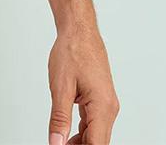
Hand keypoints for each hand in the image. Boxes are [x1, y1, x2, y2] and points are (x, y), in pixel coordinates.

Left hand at [47, 23, 118, 143]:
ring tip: (61, 143)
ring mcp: (106, 104)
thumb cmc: (72, 51)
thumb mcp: (60, 87)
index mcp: (102, 107)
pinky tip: (68, 135)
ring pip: (96, 134)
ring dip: (80, 143)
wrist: (79, 31)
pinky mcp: (100, 100)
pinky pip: (94, 123)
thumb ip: (59, 118)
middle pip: (98, 142)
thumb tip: (56, 142)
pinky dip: (82, 132)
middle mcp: (109, 108)